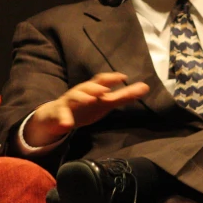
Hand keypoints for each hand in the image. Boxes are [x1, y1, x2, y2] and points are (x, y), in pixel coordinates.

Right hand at [23, 72, 149, 146]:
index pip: (102, 81)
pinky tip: (67, 125)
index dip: (111, 78)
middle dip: (95, 87)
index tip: (123, 77)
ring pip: (73, 97)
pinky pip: (61, 115)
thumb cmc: (86, 106)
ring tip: (90, 100)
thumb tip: (145, 87)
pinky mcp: (59, 113)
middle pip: (87, 86)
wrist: (57, 116)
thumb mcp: (105, 102)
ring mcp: (68, 102)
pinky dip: (64, 119)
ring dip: (81, 97)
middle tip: (105, 90)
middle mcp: (80, 92)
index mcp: (92, 89)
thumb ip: (124, 96)